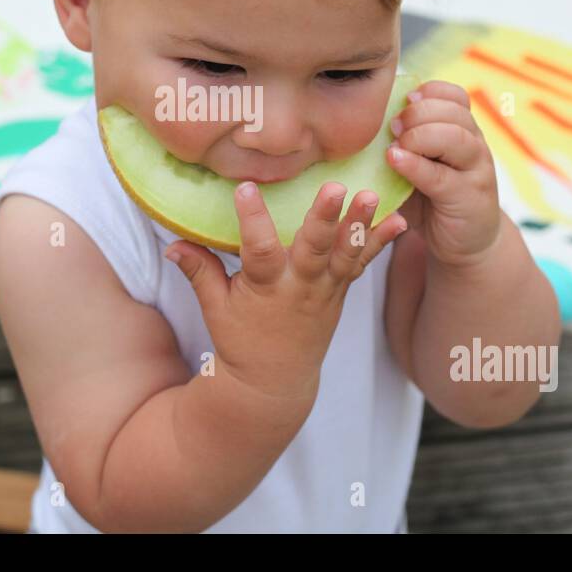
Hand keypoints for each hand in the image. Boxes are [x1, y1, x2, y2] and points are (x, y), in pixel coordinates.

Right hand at [164, 180, 406, 401]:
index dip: (252, 220)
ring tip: (372, 195)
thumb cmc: (240, 340)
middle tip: (336, 188)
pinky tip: (401, 220)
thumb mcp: (214, 308)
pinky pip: (363, 263)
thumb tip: (171, 242)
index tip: (246, 188)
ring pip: (345, 254)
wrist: (275, 383)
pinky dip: (381, 242)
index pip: (257, 251)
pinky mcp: (341, 291)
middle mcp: (299, 287)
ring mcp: (325, 289)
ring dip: (360, 224)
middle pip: (314, 250)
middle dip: (324, 219)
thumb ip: (198, 271)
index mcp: (265, 288)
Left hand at [386, 80, 501, 268]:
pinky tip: (394, 161)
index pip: (455, 96)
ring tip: (393, 146)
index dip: (427, 93)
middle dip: (417, 114)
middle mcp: (475, 145)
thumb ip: (402, 144)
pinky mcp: (469, 198)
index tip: (403, 103)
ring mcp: (476, 171)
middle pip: (453, 112)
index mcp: (464, 131)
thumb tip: (358, 124)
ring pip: (454, 138)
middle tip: (391, 127)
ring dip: (418, 135)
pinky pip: (441, 176)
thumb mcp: (419, 165)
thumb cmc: (433, 200)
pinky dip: (415, 165)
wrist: (466, 243)